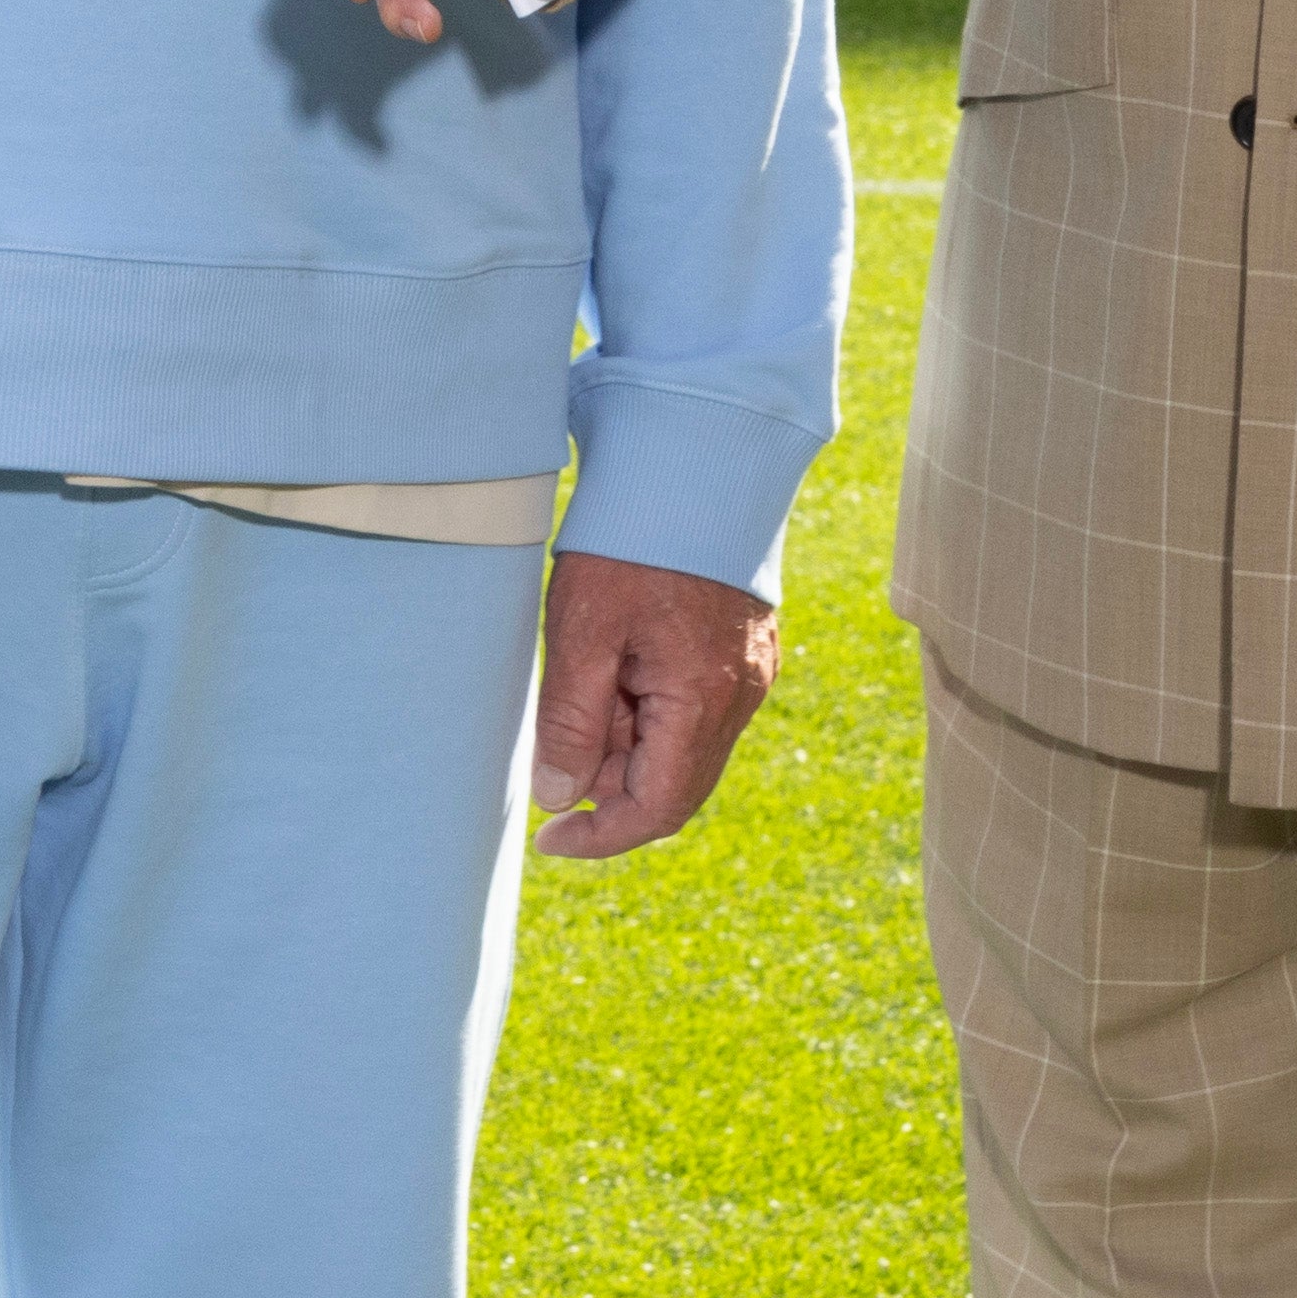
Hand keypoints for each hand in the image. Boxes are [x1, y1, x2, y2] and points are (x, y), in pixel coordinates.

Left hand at [528, 552, 776, 860]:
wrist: (694, 461)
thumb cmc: (633, 541)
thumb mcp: (582, 631)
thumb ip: (572, 722)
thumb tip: (558, 797)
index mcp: (703, 699)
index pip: (656, 809)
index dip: (599, 835)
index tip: (547, 836)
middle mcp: (740, 697)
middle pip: (674, 785)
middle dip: (609, 786)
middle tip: (555, 749)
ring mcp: (749, 672)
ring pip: (682, 747)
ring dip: (626, 744)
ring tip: (583, 684)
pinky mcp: (744, 650)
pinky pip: (695, 710)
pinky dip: (648, 712)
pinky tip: (614, 669)